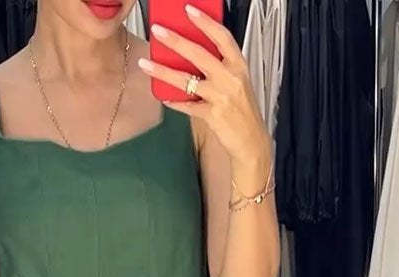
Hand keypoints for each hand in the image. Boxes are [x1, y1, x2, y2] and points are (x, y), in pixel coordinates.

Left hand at [137, 5, 271, 185]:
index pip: (222, 37)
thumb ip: (220, 67)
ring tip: (146, 64)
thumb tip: (192, 51)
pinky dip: (174, 101)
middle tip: (158, 31)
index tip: (189, 10)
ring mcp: (220, 97)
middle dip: (176, 40)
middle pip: (199, 54)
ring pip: (186, 80)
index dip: (205, 22)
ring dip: (163, 71)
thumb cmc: (243, 111)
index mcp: (238, 66)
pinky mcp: (212, 115)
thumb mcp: (237, 82)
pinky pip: (186, 106)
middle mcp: (230, 78)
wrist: (252, 141)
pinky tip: (163, 96)